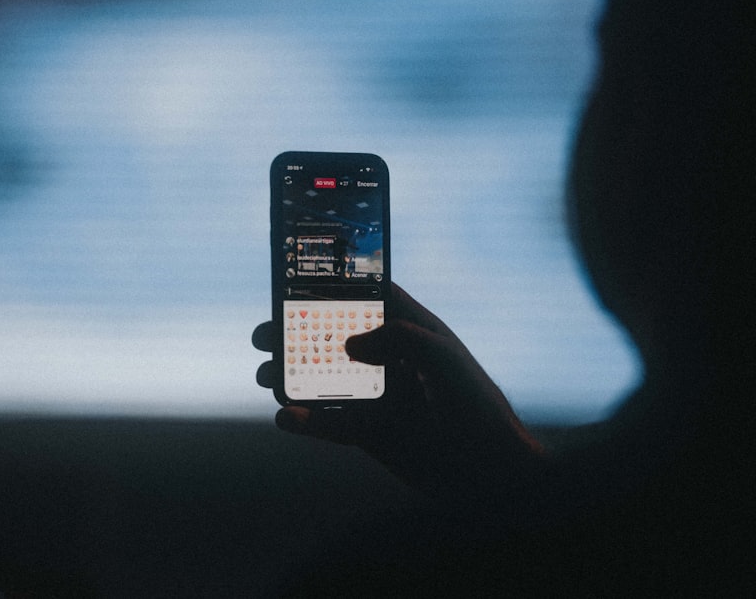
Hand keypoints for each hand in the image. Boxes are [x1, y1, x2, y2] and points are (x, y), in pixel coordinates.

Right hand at [254, 284, 543, 501]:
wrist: (489, 475)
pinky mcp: (370, 434)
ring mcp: (378, 398)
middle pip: (336, 339)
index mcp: (413, 333)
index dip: (337, 288)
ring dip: (292, 377)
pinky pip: (330, 424)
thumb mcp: (446, 361)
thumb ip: (402, 339)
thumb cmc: (478, 408)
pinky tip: (287, 417)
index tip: (298, 279)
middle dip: (298, 334)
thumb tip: (350, 343)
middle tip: (265, 333)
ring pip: (324, 381)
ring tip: (266, 375)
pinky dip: (305, 422)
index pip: (370, 300)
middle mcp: (391, 361)